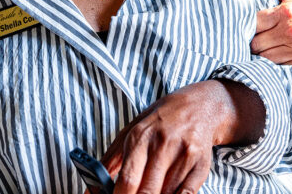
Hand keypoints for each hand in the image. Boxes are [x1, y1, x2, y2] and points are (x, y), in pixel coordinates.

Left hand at [101, 80, 261, 193]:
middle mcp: (163, 144)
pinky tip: (167, 192)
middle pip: (147, 191)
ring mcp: (185, 155)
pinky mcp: (201, 165)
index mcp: (141, 136)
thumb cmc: (160, 121)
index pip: (128, 178)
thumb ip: (109, 162)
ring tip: (150, 189)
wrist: (199, 106)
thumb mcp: (131, 132)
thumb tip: (90, 191)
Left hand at [249, 0, 291, 69]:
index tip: (250, 26)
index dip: (248, 25)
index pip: (253, 22)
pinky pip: (278, 68)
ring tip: (266, 47)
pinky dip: (274, 64)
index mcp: (287, 12)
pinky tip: (278, 56)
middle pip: (255, 43)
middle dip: (253, 41)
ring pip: (264, 58)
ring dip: (262, 54)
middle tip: (257, 38)